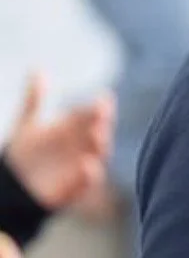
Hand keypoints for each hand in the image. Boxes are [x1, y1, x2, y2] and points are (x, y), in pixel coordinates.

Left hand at [3, 74, 115, 213]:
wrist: (14, 187)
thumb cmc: (24, 154)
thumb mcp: (26, 124)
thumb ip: (34, 99)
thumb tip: (38, 69)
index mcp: (72, 129)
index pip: (90, 114)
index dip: (99, 107)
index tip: (105, 99)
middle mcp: (81, 146)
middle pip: (97, 131)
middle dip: (102, 123)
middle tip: (103, 114)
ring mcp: (81, 166)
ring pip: (98, 154)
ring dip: (100, 144)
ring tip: (98, 134)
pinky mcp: (76, 187)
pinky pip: (87, 181)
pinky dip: (90, 174)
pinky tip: (87, 165)